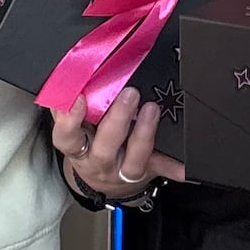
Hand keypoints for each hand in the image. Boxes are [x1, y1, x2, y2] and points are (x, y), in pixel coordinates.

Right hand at [52, 88, 186, 200]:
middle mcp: (98, 161)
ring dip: (144, 134)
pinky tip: (184, 164)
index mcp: (77, 147)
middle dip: (117, 120)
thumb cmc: (87, 142)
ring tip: (152, 109)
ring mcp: (123, 169)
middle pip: (103, 148)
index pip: (65, 137)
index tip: (78, 98)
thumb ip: (72, 100)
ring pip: (133, 159)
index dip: (69, 120)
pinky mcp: (146, 170)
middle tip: (129, 94)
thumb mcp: (75, 126)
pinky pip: (161, 169)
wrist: (102, 180)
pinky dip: (174, 167)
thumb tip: (71, 69)